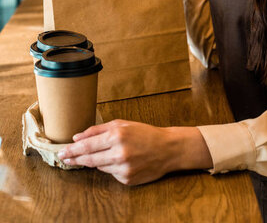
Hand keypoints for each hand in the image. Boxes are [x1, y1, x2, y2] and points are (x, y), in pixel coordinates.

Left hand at [58, 119, 212, 185]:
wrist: (167, 148)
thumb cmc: (144, 133)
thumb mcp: (122, 124)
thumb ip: (98, 129)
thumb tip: (77, 137)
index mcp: (117, 136)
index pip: (87, 146)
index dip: (72, 150)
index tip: (62, 152)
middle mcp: (119, 153)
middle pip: (89, 159)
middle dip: (74, 158)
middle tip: (64, 158)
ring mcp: (123, 168)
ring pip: (99, 167)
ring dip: (95, 161)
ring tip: (96, 155)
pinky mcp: (127, 179)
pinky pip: (111, 173)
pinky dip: (110, 167)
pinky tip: (120, 160)